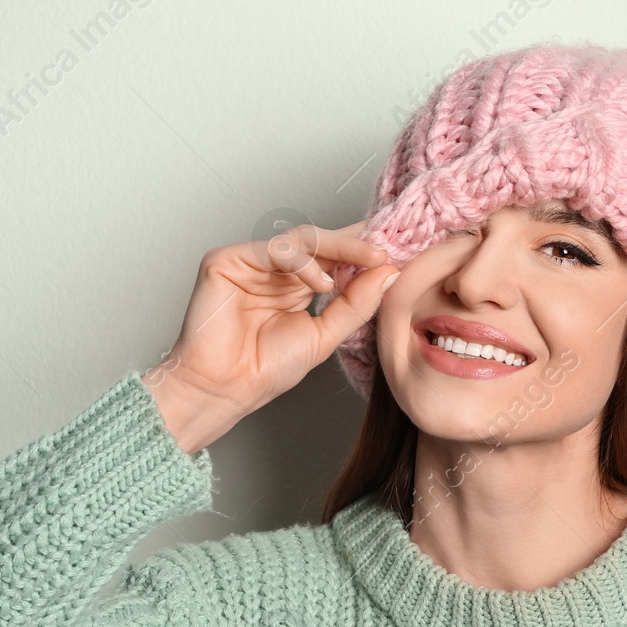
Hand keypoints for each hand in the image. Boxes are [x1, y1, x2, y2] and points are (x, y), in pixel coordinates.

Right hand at [142, 219, 396, 452]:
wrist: (225, 389)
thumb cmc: (265, 369)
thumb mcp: (325, 336)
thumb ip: (355, 304)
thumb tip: (388, 272)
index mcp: (298, 285)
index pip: (334, 257)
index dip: (364, 250)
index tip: (401, 250)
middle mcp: (275, 270)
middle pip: (322, 242)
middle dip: (358, 242)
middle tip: (389, 247)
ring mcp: (251, 262)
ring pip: (302, 238)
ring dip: (341, 246)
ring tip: (367, 260)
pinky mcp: (227, 260)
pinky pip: (274, 248)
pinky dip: (303, 262)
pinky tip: (323, 283)